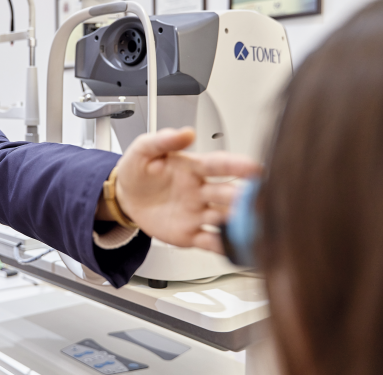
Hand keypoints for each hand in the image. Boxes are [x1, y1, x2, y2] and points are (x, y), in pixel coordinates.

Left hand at [114, 127, 259, 251]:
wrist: (126, 197)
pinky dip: (225, 247)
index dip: (237, 166)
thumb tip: (185, 132)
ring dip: (239, 224)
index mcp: (193, 168)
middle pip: (227, 194)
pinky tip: (237, 250)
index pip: (219, 165)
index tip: (255, 168)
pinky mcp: (190, 234)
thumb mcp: (144, 150)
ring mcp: (198, 213)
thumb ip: (163, 141)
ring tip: (251, 228)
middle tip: (256, 203)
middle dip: (243, 199)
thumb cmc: (138, 170)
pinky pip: (212, 242)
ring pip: (225, 219)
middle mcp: (202, 191)